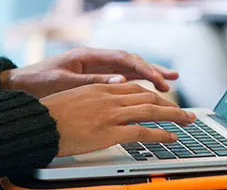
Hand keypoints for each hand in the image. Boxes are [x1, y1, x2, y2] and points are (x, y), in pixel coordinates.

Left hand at [1, 47, 178, 97]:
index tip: (158, 78)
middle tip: (171, 79)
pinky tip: (147, 87)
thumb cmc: (38, 82)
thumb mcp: (65, 82)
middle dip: (151, 69)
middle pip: (129, 61)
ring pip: (127, 69)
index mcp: (88, 55)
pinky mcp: (92, 77)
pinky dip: (135, 82)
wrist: (19, 85)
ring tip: (167, 82)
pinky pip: (119, 78)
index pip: (122, 58)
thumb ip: (93, 81)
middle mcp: (94, 58)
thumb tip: (121, 81)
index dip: (143, 68)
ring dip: (147, 75)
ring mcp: (94, 67)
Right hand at [41, 83, 196, 155]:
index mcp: (100, 87)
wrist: (39, 123)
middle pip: (147, 96)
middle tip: (185, 112)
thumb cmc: (50, 115)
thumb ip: (92, 99)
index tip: (163, 99)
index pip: (133, 87)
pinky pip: (143, 131)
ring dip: (173, 116)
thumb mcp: (73, 99)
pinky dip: (161, 134)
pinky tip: (171, 138)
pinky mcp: (111, 131)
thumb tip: (101, 107)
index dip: (151, 93)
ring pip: (151, 110)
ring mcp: (111, 113)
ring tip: (187, 121)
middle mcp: (109, 96)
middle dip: (169, 104)